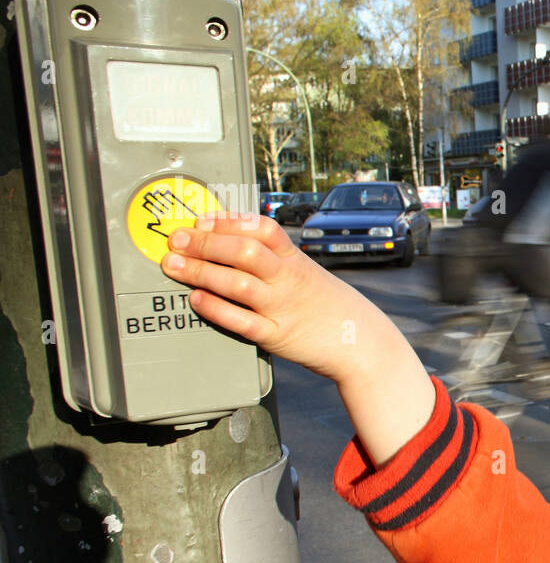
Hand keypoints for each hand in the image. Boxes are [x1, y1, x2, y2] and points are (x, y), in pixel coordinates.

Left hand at [161, 214, 433, 463]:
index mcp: (296, 260)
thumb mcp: (308, 273)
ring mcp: (283, 308)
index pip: (262, 229)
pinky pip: (241, 321)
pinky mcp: (277, 336)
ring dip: (200, 272)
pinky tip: (197, 299)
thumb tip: (232, 243)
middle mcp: (288, 280)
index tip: (201, 220)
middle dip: (205, 244)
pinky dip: (215, 308)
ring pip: (237, 284)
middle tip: (176, 241)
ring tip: (174, 266)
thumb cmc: (330, 306)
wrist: (362, 342)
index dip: (228, 221)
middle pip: (244, 252)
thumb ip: (276, 260)